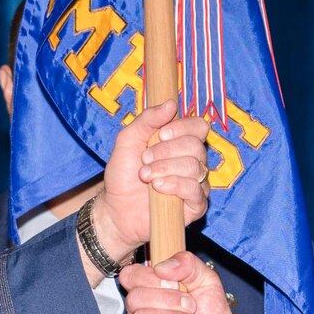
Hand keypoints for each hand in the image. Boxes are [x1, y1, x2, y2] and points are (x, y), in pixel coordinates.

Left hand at [97, 98, 211, 260]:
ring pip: (196, 167)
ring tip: (146, 176)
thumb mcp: (128, 140)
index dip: (182, 128)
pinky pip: (197, 191)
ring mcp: (196, 184)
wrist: (115, 209)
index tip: (160, 135)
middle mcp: (193, 161)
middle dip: (166, 152)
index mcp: (180, 142)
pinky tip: (158, 188)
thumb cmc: (122, 175)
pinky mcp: (196, 205)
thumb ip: (147, 120)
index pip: (198, 127)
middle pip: (196, 146)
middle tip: (144, 160)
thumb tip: (171, 104)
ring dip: (166, 169)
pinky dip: (176, 185)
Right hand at [120, 252, 272, 313]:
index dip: (152, 278)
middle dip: (170, 301)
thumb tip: (162, 267)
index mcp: (149, 288)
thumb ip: (188, 264)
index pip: (132, 275)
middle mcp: (139, 309)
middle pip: (135, 297)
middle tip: (192, 309)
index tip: (177, 284)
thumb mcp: (207, 282)